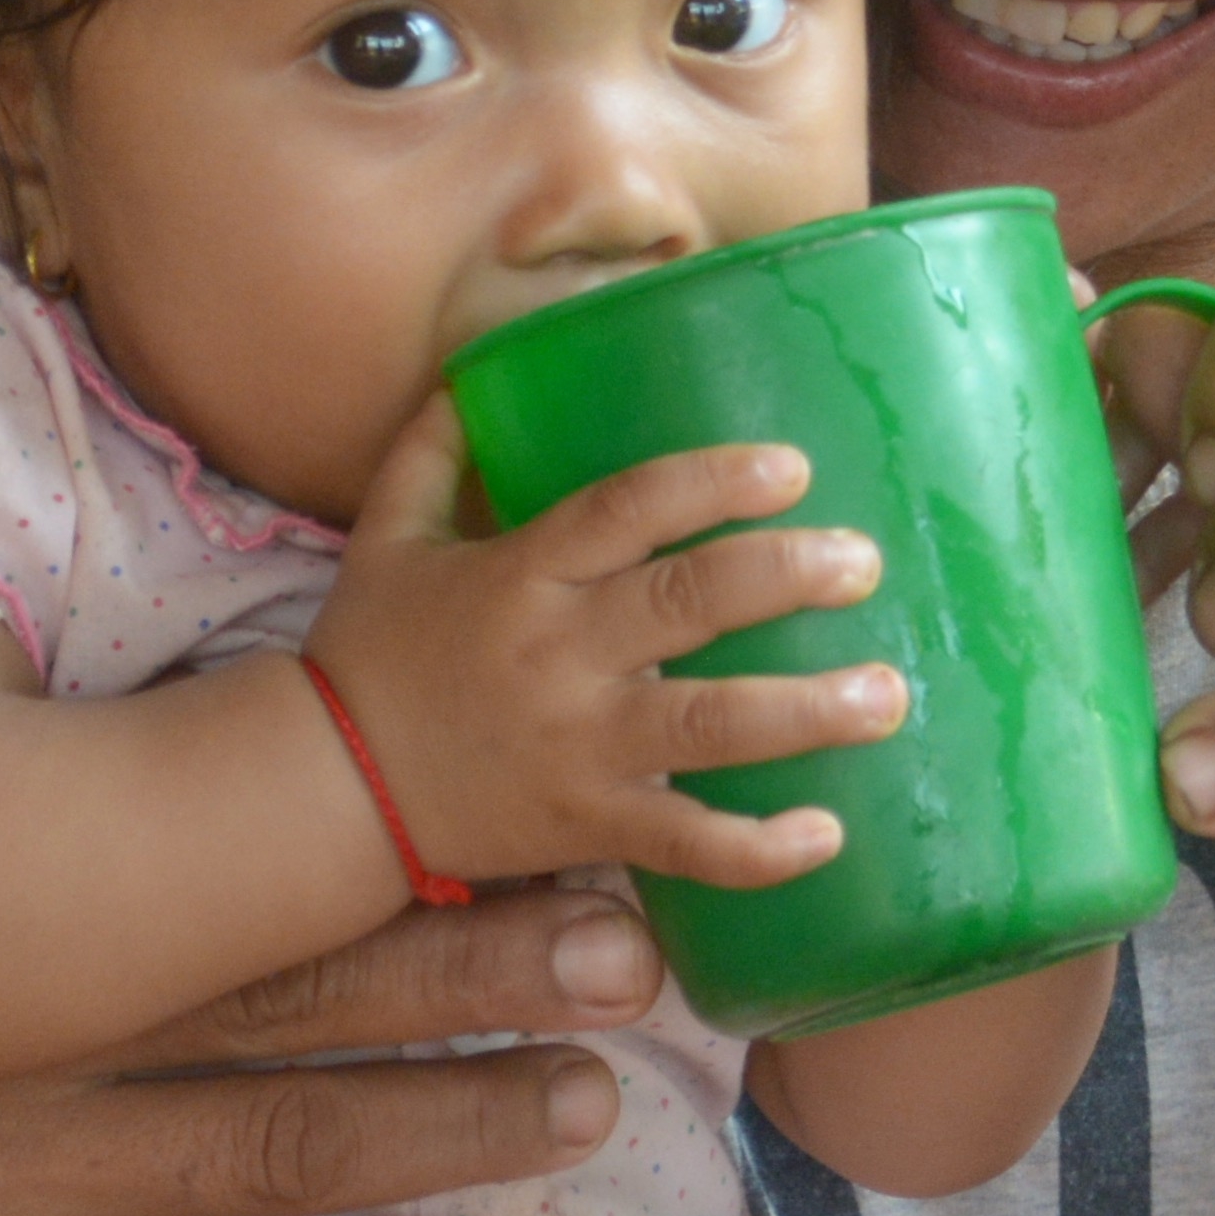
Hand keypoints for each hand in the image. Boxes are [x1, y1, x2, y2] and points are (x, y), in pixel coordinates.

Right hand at [0, 882, 675, 1215]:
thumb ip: (69, 878)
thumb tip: (263, 799)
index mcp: (9, 928)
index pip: (245, 877)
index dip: (408, 859)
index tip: (545, 832)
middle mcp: (19, 1051)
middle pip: (292, 999)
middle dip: (478, 976)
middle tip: (631, 953)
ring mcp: (7, 1205)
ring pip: (275, 1158)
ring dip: (450, 1130)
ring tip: (588, 1104)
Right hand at [304, 396, 907, 890]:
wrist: (326, 788)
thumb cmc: (371, 651)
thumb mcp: (388, 534)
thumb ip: (435, 447)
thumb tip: (472, 367)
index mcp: (523, 573)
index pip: (627, 509)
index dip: (711, 482)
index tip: (792, 466)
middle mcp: (560, 654)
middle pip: (688, 605)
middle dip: (786, 578)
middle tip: (866, 563)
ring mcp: (580, 747)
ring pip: (708, 726)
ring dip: (806, 712)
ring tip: (888, 696)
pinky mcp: (588, 825)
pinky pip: (684, 845)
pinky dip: (757, 849)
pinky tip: (828, 836)